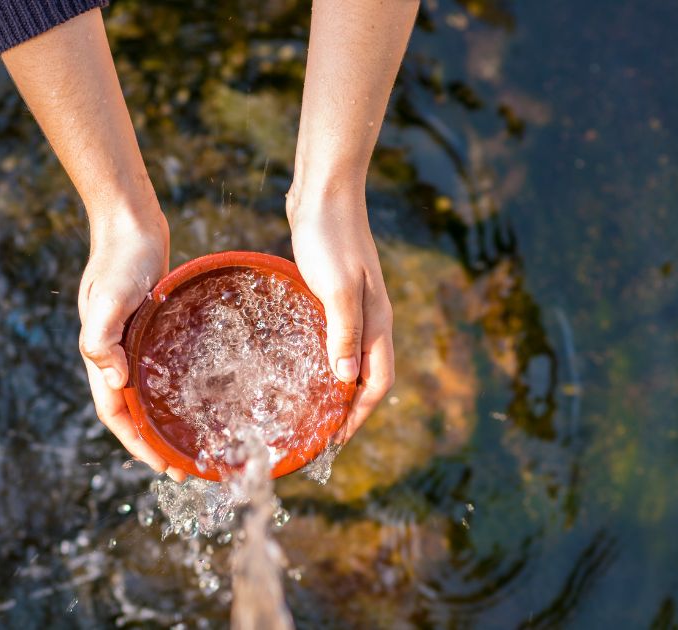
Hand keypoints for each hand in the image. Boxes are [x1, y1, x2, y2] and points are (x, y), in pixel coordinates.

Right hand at [77, 210, 186, 480]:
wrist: (130, 225)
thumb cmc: (120, 259)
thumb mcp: (108, 298)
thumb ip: (101, 338)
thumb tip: (113, 381)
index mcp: (102, 355)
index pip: (116, 414)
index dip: (138, 444)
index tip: (164, 467)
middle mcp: (116, 355)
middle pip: (132, 412)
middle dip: (154, 444)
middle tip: (187, 468)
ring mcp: (133, 343)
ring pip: (147, 394)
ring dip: (164, 421)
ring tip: (193, 442)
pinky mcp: (150, 329)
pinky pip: (160, 370)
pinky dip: (174, 390)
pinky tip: (198, 396)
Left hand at [288, 188, 394, 442]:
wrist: (324, 192)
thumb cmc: (330, 237)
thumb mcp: (336, 287)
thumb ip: (343, 333)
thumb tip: (345, 381)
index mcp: (376, 322)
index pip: (378, 383)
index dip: (359, 415)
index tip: (335, 441)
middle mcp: (370, 319)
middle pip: (368, 376)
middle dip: (350, 410)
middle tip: (320, 434)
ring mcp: (354, 306)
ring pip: (351, 358)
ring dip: (336, 387)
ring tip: (311, 410)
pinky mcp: (334, 294)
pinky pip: (334, 338)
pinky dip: (323, 360)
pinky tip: (300, 364)